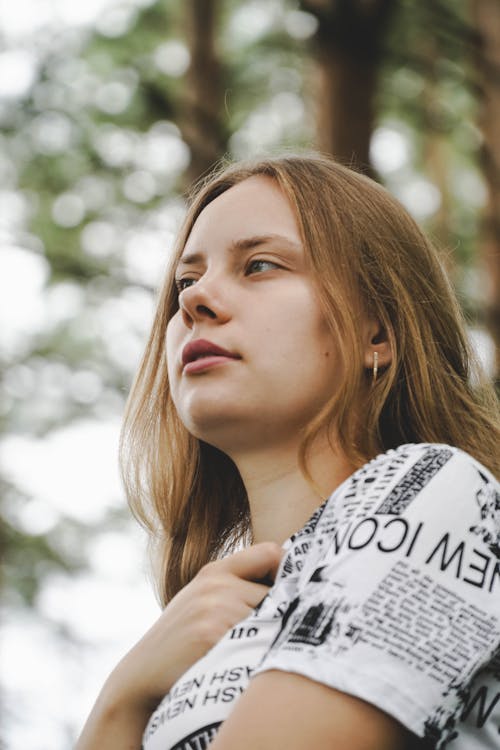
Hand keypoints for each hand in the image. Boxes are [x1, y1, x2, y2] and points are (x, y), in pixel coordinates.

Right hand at [101, 541, 282, 713]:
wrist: (143, 674)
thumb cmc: (182, 640)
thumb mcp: (203, 600)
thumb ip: (236, 585)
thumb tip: (293, 585)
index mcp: (215, 570)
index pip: (272, 553)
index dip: (286, 573)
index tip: (285, 596)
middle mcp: (217, 583)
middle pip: (279, 594)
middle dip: (278, 616)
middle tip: (264, 637)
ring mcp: (215, 607)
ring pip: (273, 619)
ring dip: (270, 639)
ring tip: (250, 653)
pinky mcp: (215, 634)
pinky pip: (260, 641)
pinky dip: (260, 655)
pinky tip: (244, 663)